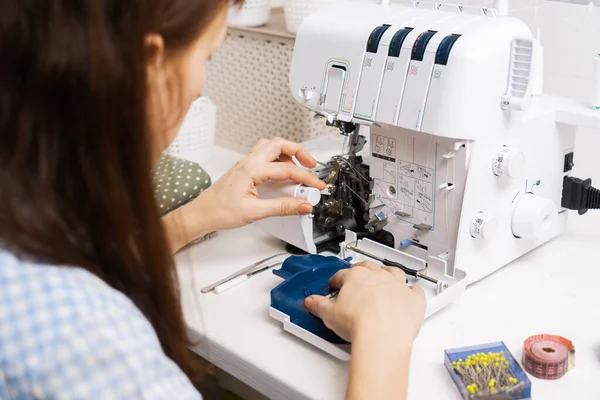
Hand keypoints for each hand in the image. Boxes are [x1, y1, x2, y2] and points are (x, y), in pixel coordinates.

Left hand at [198, 137, 325, 229]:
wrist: (202, 213)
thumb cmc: (220, 211)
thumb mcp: (255, 212)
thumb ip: (282, 207)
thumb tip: (304, 204)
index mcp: (252, 169)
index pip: (287, 169)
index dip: (306, 177)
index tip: (318, 186)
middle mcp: (249, 161)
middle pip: (280, 144)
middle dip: (299, 152)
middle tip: (312, 166)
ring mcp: (246, 163)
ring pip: (271, 146)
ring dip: (288, 152)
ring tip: (299, 167)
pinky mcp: (245, 169)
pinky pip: (264, 155)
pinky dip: (278, 159)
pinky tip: (282, 173)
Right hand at [304, 262, 425, 342]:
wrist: (382, 334)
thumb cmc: (358, 323)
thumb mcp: (329, 314)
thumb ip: (319, 305)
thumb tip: (311, 301)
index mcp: (355, 277)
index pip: (342, 275)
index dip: (337, 280)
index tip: (335, 285)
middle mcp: (378, 276)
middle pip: (368, 268)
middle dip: (362, 271)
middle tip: (358, 278)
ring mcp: (397, 286)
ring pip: (393, 272)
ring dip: (388, 274)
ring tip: (385, 279)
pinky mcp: (413, 299)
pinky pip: (415, 290)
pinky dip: (412, 292)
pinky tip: (408, 295)